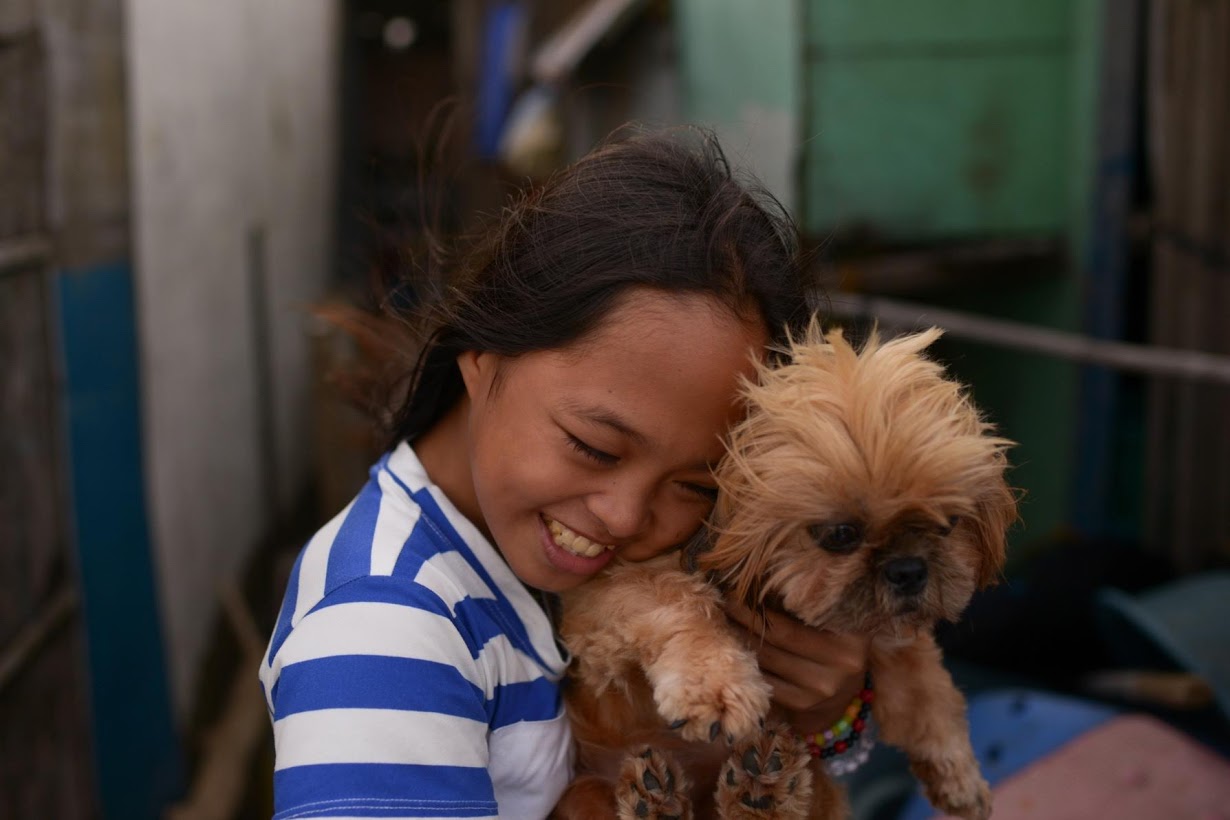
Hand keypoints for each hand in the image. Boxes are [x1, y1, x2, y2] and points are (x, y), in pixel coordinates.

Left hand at [724, 600, 869, 734]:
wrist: (845, 691)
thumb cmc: (833, 643)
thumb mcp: (831, 622)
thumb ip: (804, 605)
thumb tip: (755, 582)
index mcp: (851, 634)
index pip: (801, 612)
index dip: (764, 602)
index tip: (738, 588)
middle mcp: (843, 662)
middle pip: (778, 635)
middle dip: (745, 617)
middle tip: (724, 600)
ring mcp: (823, 687)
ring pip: (767, 658)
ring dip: (741, 638)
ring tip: (724, 620)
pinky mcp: (804, 705)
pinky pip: (765, 681)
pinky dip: (747, 663)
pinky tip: (734, 649)